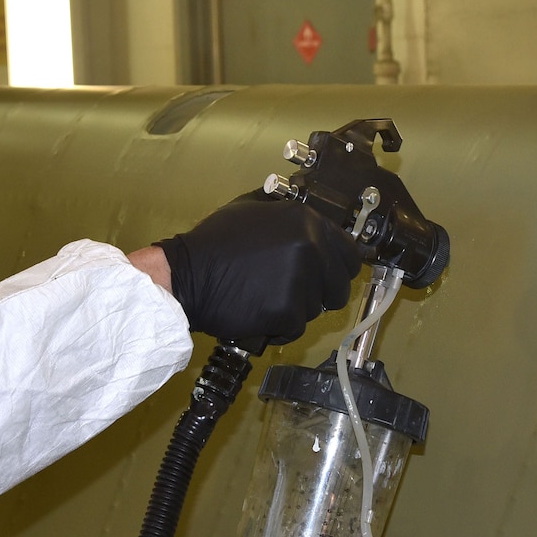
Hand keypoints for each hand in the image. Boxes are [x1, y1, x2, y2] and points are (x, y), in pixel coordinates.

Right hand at [155, 194, 361, 345]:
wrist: (187, 276)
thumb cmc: (215, 244)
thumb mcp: (252, 209)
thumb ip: (285, 214)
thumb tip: (305, 217)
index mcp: (307, 222)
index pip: (350, 252)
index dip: (338, 266)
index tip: (329, 274)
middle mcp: (311, 248)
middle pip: (340, 284)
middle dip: (322, 292)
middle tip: (295, 292)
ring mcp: (301, 281)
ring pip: (317, 307)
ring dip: (297, 308)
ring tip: (267, 297)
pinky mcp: (288, 311)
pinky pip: (296, 327)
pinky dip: (280, 327)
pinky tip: (259, 313)